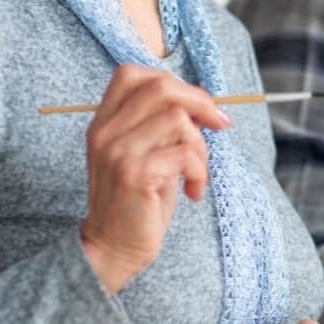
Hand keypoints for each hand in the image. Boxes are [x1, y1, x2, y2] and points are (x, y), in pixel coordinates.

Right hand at [80, 64, 229, 293]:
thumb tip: (206, 102)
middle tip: (219, 126)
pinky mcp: (135, 174)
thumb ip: (164, 126)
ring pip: (178, 119)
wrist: (112, 249)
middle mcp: (105, 132)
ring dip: (202, 146)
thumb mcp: (147, 155)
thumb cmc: (138, 203)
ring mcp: (118, 151)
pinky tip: (193, 192)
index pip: (131, 74)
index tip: (198, 106)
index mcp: (103, 122)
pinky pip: (185, 153)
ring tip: (197, 174)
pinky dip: (200, 172)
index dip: (172, 81)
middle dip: (201, 103)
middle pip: (161, 87)